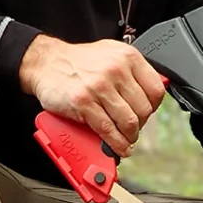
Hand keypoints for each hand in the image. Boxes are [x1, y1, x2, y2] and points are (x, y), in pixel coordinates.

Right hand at [20, 35, 166, 156]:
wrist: (46, 63)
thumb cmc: (78, 62)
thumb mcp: (111, 55)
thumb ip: (132, 72)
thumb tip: (149, 96)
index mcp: (128, 57)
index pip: (156, 90)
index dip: (153, 108)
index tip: (147, 114)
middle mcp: (116, 69)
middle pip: (144, 109)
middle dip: (141, 125)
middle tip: (133, 129)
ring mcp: (99, 86)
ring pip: (129, 122)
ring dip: (130, 137)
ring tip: (127, 139)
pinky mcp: (84, 103)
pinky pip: (108, 130)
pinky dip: (116, 144)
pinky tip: (119, 147)